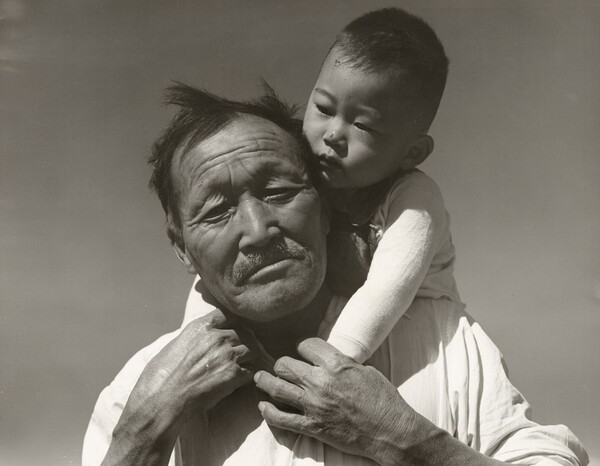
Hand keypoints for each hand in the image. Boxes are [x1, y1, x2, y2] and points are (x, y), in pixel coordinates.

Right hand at [103, 310, 256, 465]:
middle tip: (242, 354)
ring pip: (253, 350)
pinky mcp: (233, 374)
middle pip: (245, 332)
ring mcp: (227, 354)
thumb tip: (201, 341)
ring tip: (242, 368)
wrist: (161, 402)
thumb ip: (193, 338)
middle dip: (245, 342)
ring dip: (249, 359)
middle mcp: (216, 337)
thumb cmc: (160, 378)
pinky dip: (247, 376)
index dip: (232, 324)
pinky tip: (238, 383)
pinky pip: (251, 370)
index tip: (233, 332)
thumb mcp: (174, 346)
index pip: (227, 315)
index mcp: (200, 327)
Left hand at [253, 338, 435, 464]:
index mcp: (336, 364)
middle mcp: (321, 381)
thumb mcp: (366, 371)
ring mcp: (314, 404)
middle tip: (282, 367)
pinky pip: (281, 419)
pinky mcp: (312, 426)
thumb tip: (331, 360)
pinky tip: (263, 407)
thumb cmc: (383, 399)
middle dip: (282, 364)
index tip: (304, 352)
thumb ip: (343, 364)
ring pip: (277, 388)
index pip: (307, 345)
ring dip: (265, 381)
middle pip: (286, 364)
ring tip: (260, 378)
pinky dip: (268, 412)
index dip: (304, 347)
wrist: (390, 431)